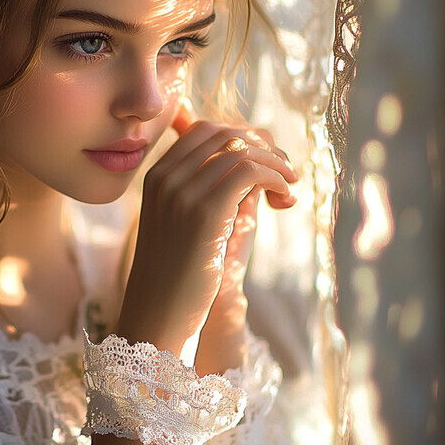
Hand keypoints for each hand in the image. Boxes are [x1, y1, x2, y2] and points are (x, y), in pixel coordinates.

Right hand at [116, 102, 297, 355]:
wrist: (159, 313)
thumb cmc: (180, 274)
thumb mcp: (192, 222)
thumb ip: (214, 189)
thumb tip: (255, 164)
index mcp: (156, 176)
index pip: (204, 131)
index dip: (243, 139)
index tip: (265, 164)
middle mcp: (165, 177)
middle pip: (224, 134)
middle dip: (262, 147)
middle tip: (284, 173)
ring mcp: (181, 192)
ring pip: (240, 149)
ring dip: (275, 163)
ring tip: (288, 187)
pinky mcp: (204, 211)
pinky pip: (249, 171)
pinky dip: (275, 178)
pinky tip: (284, 198)